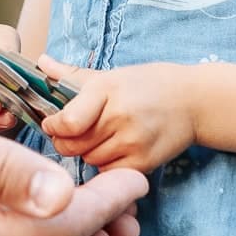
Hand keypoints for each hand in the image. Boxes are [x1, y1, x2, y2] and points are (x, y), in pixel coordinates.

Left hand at [36, 59, 195, 173]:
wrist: (194, 102)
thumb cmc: (148, 85)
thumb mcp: (111, 75)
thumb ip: (72, 74)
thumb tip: (41, 63)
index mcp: (107, 89)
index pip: (67, 122)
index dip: (53, 126)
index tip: (53, 123)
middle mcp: (119, 116)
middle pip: (72, 145)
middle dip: (66, 141)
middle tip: (73, 133)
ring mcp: (133, 142)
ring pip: (89, 160)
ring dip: (87, 153)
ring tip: (99, 138)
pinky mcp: (144, 163)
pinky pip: (108, 173)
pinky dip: (106, 165)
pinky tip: (114, 150)